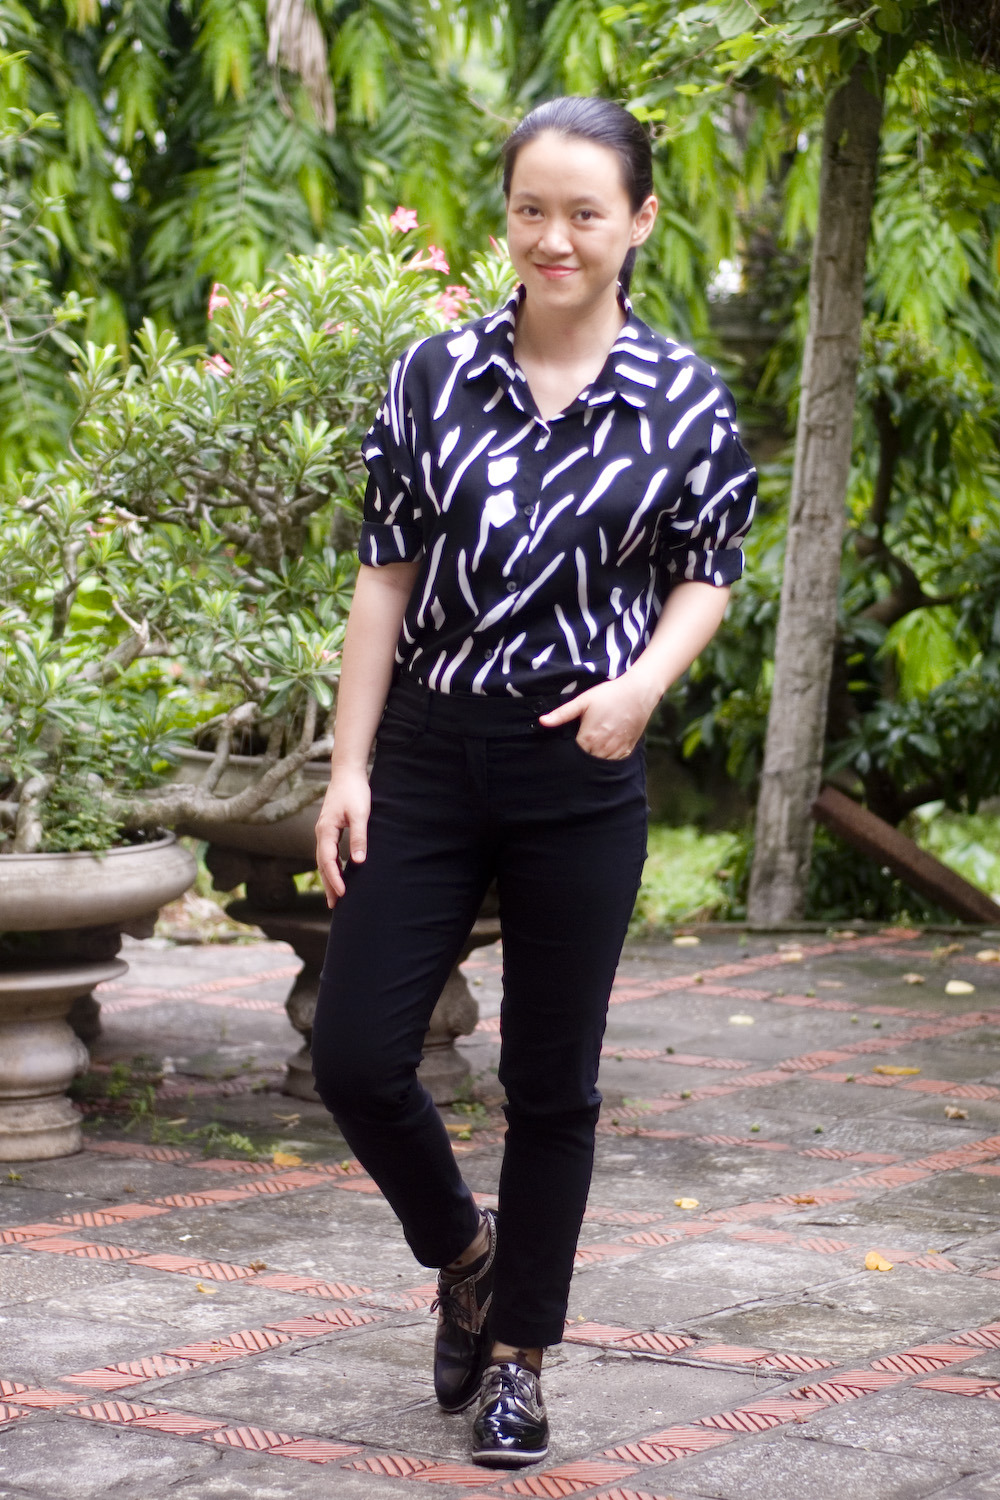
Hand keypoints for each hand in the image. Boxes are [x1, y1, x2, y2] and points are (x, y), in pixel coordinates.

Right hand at [315, 767, 370, 906]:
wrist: (347, 773)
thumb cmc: (354, 791)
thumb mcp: (360, 814)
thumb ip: (359, 837)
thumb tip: (358, 861)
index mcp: (326, 830)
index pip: (327, 860)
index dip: (334, 878)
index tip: (342, 893)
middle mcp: (321, 832)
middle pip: (322, 864)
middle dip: (328, 884)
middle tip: (334, 905)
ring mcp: (323, 831)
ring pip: (323, 859)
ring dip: (328, 877)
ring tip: (335, 896)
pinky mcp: (329, 828)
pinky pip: (328, 852)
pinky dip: (331, 866)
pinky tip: (337, 873)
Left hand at [538, 673, 660, 759]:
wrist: (638, 692)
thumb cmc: (609, 694)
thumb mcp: (582, 701)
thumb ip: (562, 714)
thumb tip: (542, 721)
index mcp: (588, 738)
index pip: (573, 756)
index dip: (567, 755)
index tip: (564, 753)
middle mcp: (602, 748)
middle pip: (586, 763)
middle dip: (580, 761)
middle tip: (575, 757)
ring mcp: (616, 750)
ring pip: (601, 765)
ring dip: (594, 763)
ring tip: (588, 757)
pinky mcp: (628, 749)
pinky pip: (615, 763)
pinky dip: (608, 762)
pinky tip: (603, 757)